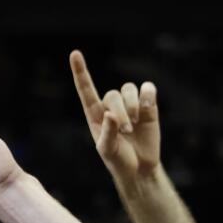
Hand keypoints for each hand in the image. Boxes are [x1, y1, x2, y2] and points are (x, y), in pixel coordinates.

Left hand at [70, 50, 159, 182]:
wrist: (139, 168)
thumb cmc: (118, 160)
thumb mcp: (107, 151)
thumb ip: (107, 133)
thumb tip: (110, 114)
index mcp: (94, 115)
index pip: (85, 90)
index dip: (80, 71)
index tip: (75, 54)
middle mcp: (110, 106)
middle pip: (113, 94)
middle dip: (121, 111)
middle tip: (126, 130)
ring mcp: (130, 105)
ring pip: (128, 89)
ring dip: (132, 105)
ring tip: (135, 124)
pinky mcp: (148, 106)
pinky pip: (147, 89)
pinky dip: (148, 96)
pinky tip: (148, 109)